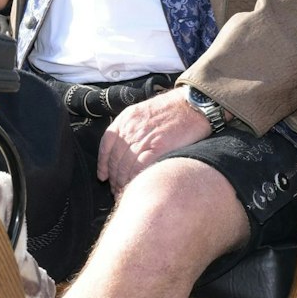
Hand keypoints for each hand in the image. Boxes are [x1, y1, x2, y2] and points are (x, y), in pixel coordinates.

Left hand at [95, 87, 212, 194]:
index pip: (106, 145)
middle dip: (113, 178)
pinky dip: (135, 180)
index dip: (103, 164)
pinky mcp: (158, 146)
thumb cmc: (173, 108)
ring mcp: (143, 138)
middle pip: (115, 160)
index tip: (104, 176)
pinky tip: (136, 187)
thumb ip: (132, 127)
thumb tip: (124, 149)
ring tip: (124, 193)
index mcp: (125, 119)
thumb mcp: (144, 111)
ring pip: (125, 166)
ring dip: (122, 183)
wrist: (193, 104)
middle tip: (115, 190)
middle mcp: (130, 128)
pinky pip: (139, 168)